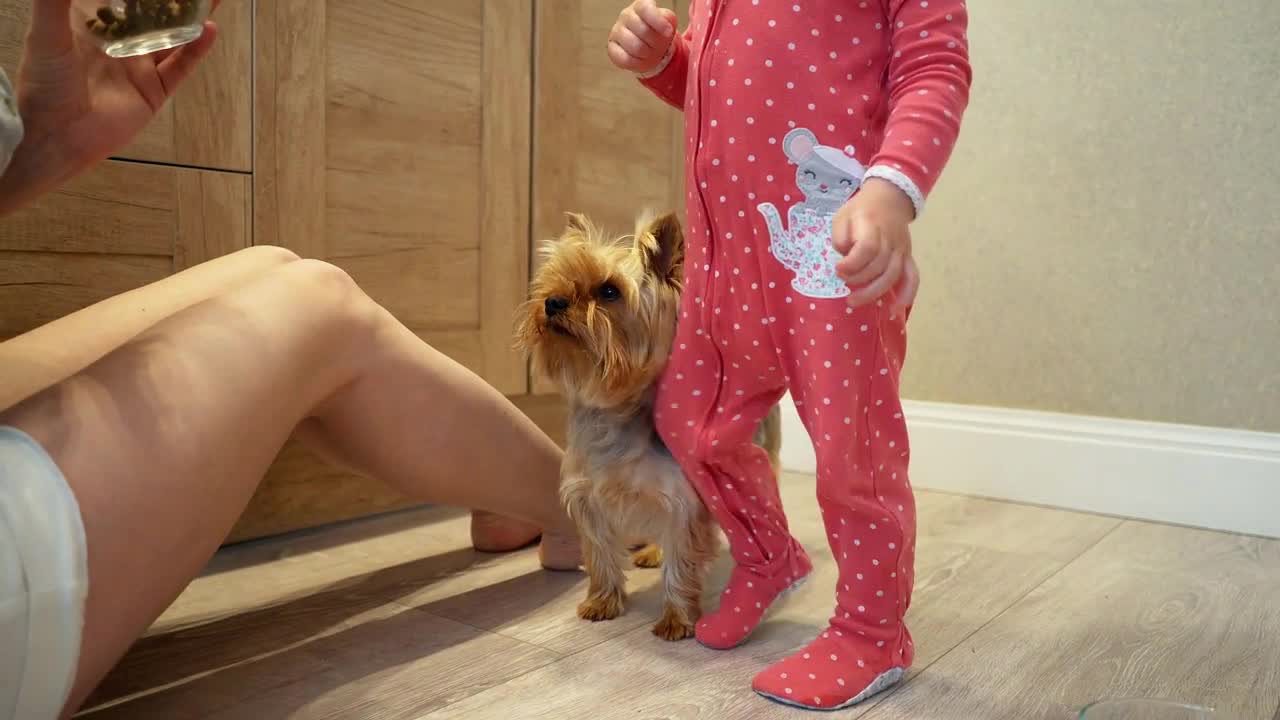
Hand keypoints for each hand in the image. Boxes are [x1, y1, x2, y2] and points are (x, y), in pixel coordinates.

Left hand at [0, 0, 218, 213]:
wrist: (55, 135)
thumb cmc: (44, 84)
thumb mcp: (46, 33)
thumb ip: (57, 1)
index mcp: (91, 26)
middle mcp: (118, 44)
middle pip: (151, 14)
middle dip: (171, 0)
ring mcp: (138, 67)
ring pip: (171, 37)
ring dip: (190, 18)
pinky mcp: (154, 91)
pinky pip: (180, 66)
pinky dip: (196, 49)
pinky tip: (210, 29)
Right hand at [607, 0, 676, 73]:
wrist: (649, 47)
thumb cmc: (658, 32)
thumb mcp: (668, 23)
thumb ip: (668, 19)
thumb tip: (665, 24)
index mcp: (640, 6)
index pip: (646, 9)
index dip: (658, 21)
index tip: (668, 32)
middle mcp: (626, 15)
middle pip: (643, 31)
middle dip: (655, 43)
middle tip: (657, 45)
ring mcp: (617, 31)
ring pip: (636, 47)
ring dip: (647, 54)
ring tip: (649, 52)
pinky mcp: (612, 48)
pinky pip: (626, 59)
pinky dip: (637, 63)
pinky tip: (639, 58)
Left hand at [833, 178, 918, 310]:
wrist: (890, 198)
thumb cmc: (861, 209)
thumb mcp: (842, 216)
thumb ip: (840, 236)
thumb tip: (845, 255)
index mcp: (873, 226)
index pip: (867, 248)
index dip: (852, 263)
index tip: (838, 268)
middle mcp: (891, 240)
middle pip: (879, 266)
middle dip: (858, 279)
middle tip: (843, 282)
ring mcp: (902, 250)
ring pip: (892, 275)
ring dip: (874, 292)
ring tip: (854, 301)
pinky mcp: (907, 257)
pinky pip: (912, 277)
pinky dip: (907, 294)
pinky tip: (896, 309)